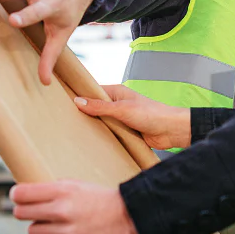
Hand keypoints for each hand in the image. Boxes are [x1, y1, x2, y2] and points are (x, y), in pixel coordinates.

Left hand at [11, 180, 138, 233]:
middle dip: (24, 211)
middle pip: (21, 213)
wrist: (129, 218)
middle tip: (31, 211)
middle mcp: (62, 211)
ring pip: (34, 231)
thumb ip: (52, 188)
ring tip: (57, 223)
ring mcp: (67, 233)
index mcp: (62, 191)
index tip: (16, 196)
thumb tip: (25, 193)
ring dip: (42, 227)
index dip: (16, 195)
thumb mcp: (77, 185)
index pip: (22, 194)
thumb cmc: (101, 199)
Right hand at [74, 84, 190, 149]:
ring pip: (102, 121)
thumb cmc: (151, 114)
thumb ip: (100, 107)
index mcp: (117, 92)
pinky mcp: (125, 131)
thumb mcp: (122, 109)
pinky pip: (110, 133)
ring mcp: (121, 118)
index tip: (63, 101)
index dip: (80, 95)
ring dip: (94, 126)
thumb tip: (78, 101)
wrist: (171, 130)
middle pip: (95, 108)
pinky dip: (103, 136)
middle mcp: (118, 104)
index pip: (93, 92)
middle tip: (65, 120)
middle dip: (84, 113)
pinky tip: (91, 141)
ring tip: (74, 132)